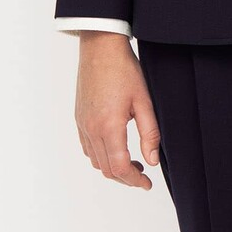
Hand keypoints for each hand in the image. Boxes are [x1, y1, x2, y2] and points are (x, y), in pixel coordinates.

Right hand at [74, 31, 160, 189]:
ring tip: (132, 161)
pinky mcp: (79, 118)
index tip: (147, 183)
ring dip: (113, 167)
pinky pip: (87, 147)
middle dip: (125, 177)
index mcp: (109, 127)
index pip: (120, 167)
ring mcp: (82, 124)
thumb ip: (149, 133)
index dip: (134, 180)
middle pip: (106, 168)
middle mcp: (91, 129)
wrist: (100, 48)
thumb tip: (152, 161)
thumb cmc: (124, 69)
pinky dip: (101, 155)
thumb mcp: (144, 101)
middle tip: (143, 175)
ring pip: (95, 160)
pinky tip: (115, 147)